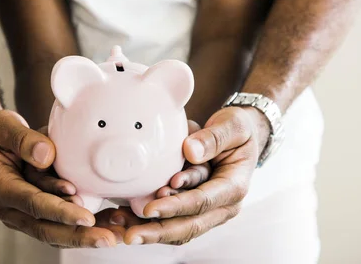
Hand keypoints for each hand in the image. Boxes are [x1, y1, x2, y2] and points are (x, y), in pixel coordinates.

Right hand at [0, 109, 116, 247]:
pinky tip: (109, 223)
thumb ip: (22, 139)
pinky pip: (61, 223)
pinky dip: (84, 226)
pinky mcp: (38, 211)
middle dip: (78, 235)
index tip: (86, 217)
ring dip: (85, 236)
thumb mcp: (2, 126)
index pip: (34, 205)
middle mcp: (12, 208)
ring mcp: (25, 213)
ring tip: (115, 235)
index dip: (61, 212)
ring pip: (56, 231)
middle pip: (47, 229)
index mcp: (1, 189)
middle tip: (107, 239)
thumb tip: (45, 156)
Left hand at [106, 106, 269, 244]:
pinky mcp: (194, 209)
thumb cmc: (237, 130)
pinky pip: (172, 221)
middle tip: (130, 234)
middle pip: (188, 226)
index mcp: (234, 187)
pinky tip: (125, 218)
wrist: (240, 136)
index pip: (202, 202)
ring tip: (120, 226)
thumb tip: (190, 151)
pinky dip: (148, 222)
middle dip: (158, 231)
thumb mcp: (233, 126)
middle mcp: (223, 205)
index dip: (175, 207)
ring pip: (178, 229)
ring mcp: (208, 210)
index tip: (150, 208)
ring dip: (149, 230)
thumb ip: (213, 138)